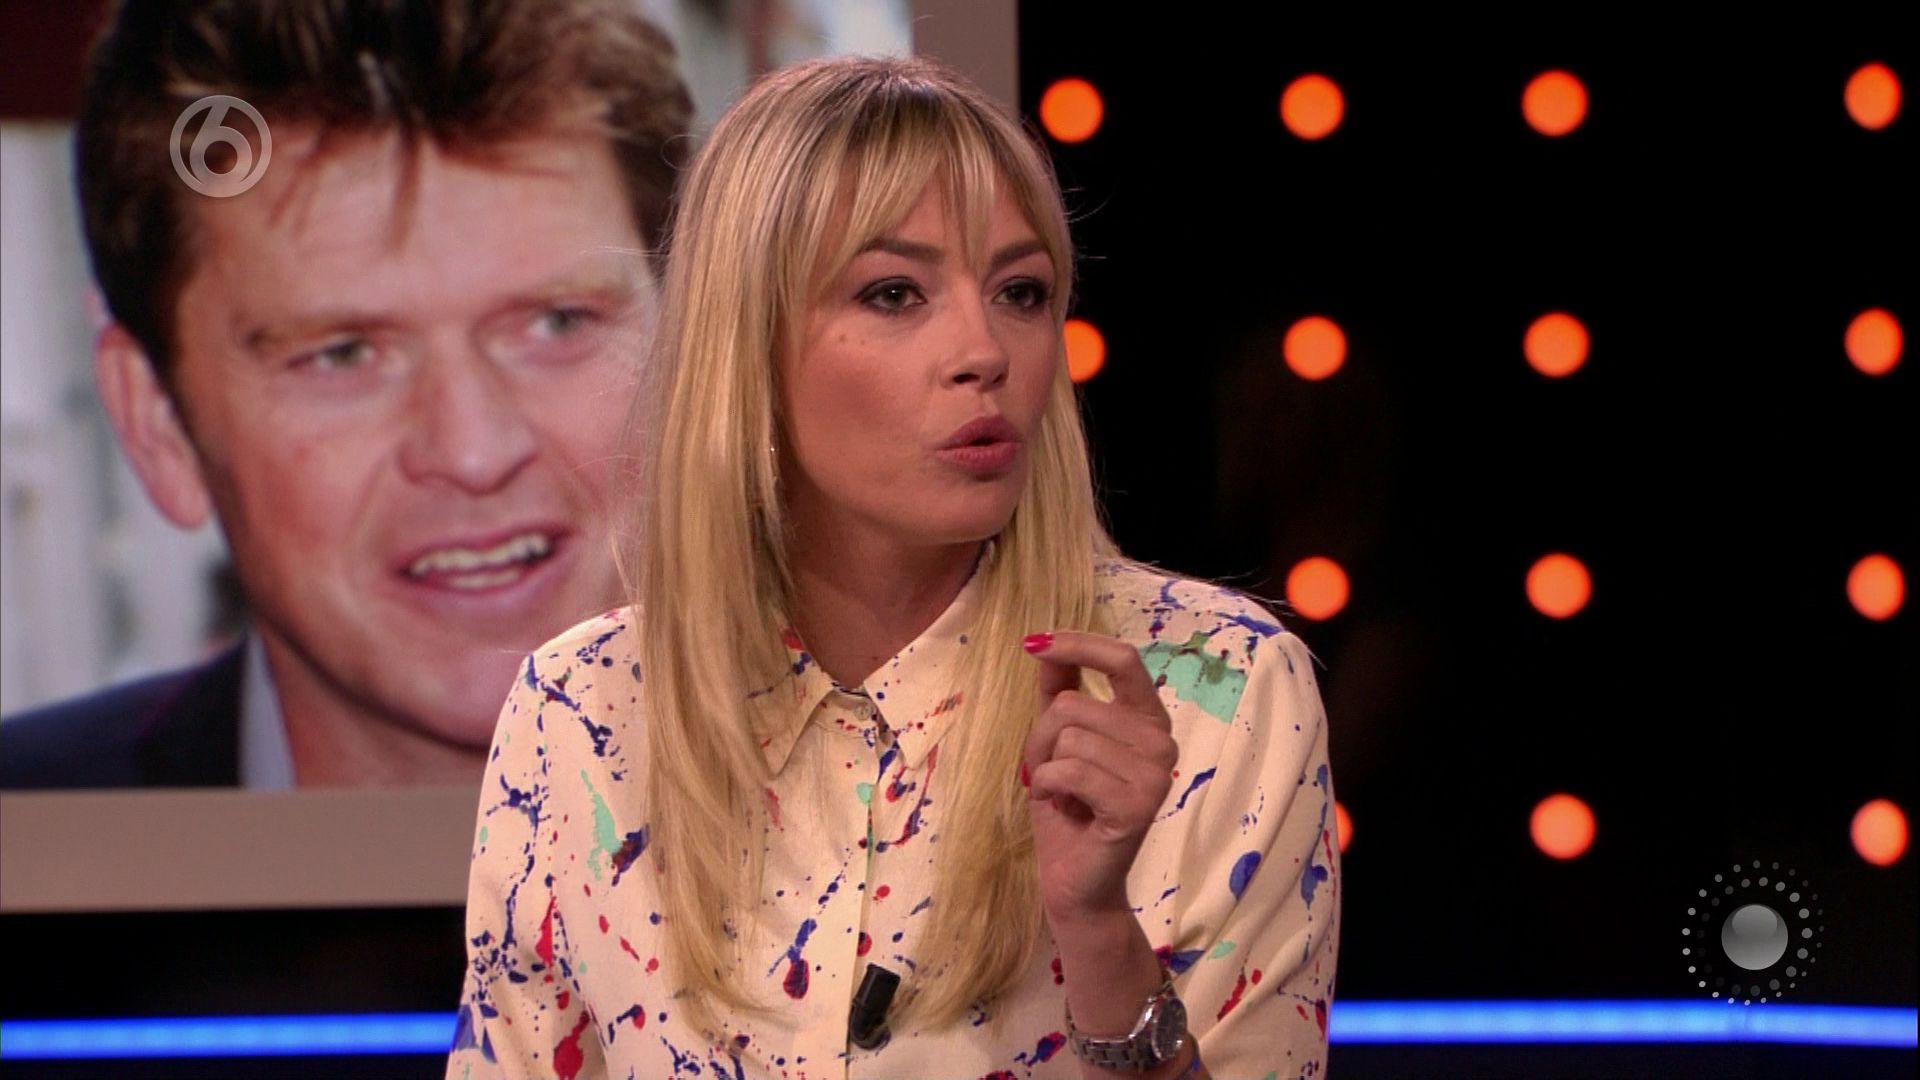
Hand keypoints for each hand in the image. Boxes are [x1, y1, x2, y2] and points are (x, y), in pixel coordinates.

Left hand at [1021, 630, 1179, 922]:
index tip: (1033, 643)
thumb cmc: (1068, 810)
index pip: (1124, 660)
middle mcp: (1162, 743)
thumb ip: (1057, 692)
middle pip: (1074, 704)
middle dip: (1041, 737)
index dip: (1078, 645)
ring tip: (1057, 793)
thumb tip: (1042, 644)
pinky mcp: (1137, 806)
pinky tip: (1060, 806)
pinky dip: (1046, 786)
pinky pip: (1070, 769)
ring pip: (1069, 737)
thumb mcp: (1055, 744)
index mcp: (1149, 721)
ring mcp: (1156, 776)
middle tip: (1047, 771)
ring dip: (1043, 765)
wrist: (1076, 882)